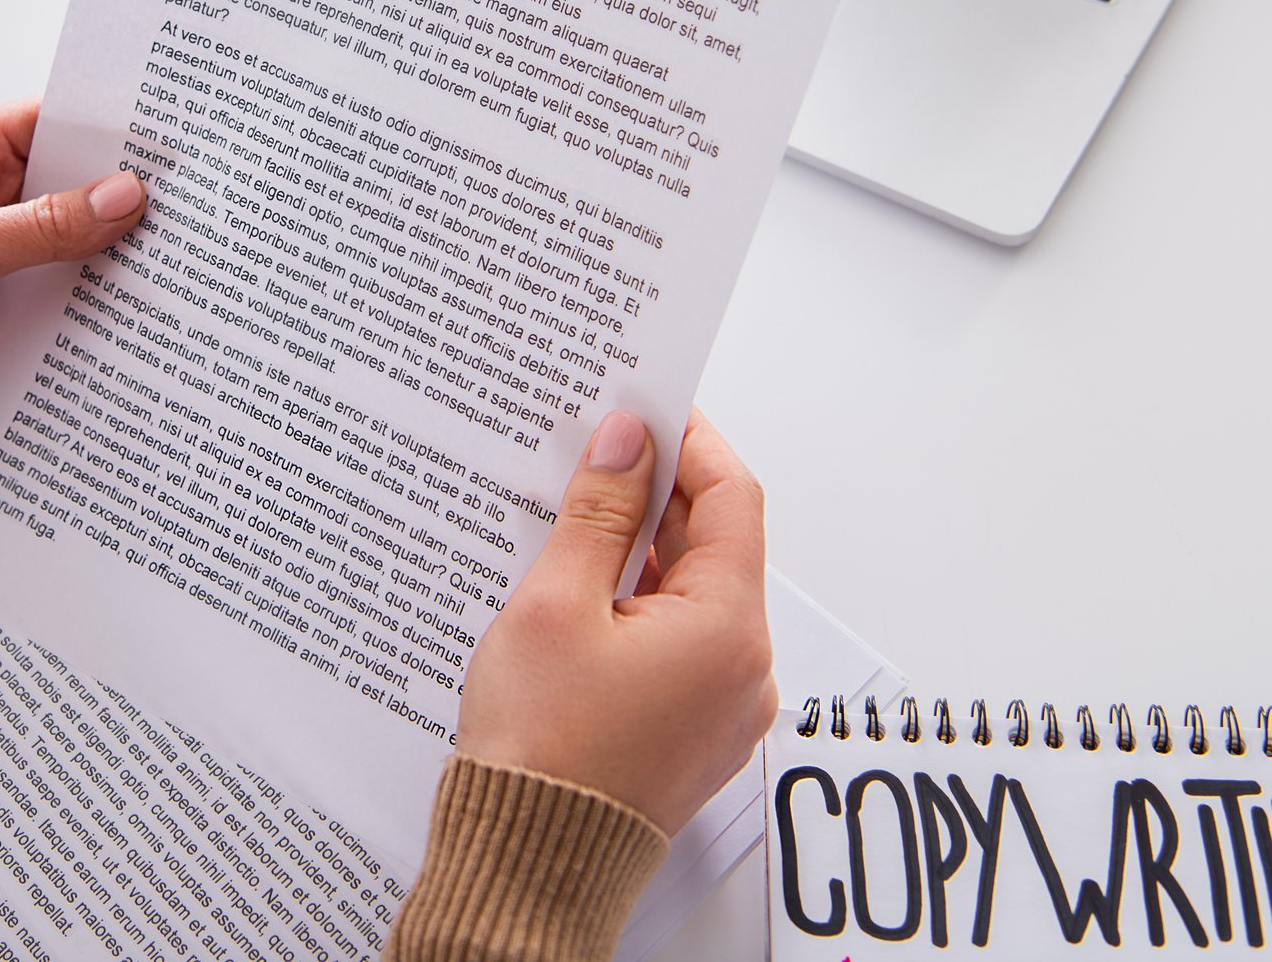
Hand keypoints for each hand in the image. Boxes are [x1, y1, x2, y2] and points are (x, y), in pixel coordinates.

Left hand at [0, 98, 145, 350]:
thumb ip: (44, 225)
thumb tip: (126, 195)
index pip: (44, 119)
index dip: (99, 125)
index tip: (157, 136)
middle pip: (63, 173)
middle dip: (113, 185)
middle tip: (180, 192)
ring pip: (65, 224)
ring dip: (105, 235)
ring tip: (170, 238)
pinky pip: (55, 266)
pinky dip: (86, 273)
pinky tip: (127, 282)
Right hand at [455, 408, 775, 835]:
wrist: (527, 865)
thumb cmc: (541, 751)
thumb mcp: (556, 605)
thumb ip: (598, 515)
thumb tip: (627, 444)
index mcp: (728, 631)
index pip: (733, 499)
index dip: (691, 442)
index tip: (649, 406)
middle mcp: (744, 671)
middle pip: (716, 546)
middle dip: (658, 493)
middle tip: (599, 448)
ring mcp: (722, 708)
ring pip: (693, 596)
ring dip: (642, 551)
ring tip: (575, 515)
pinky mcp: (690, 733)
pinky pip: (677, 643)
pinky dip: (638, 604)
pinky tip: (581, 588)